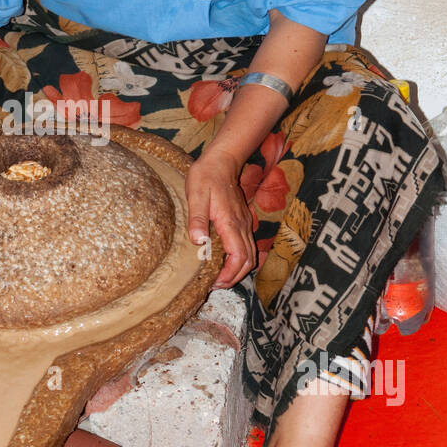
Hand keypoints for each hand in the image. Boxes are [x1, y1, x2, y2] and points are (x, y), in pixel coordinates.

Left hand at [185, 146, 256, 288]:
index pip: (238, 257)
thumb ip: (197, 218)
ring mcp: (244, 224)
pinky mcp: (242, 222)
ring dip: (238, 270)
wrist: (222, 161)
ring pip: (250, 255)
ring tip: (219, 278)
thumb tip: (198, 241)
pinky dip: (239, 260)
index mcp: (231, 223)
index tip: (214, 282)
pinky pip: (247, 247)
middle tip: (215, 285)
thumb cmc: (206, 176)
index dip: (229, 274)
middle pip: (248, 261)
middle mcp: (242, 226)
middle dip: (234, 278)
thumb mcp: (196, 195)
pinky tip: (223, 262)